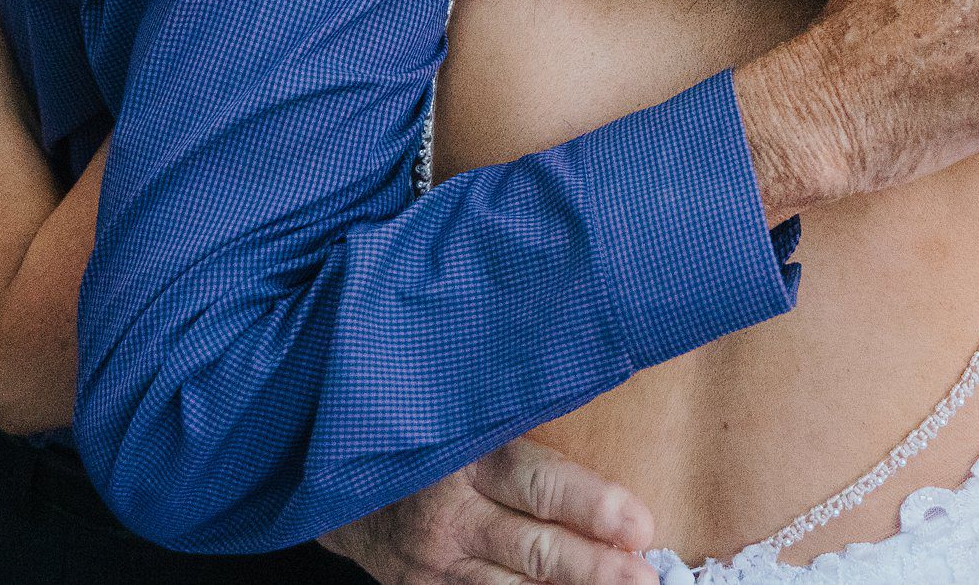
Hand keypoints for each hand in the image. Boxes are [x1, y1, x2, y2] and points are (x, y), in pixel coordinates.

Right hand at [320, 437, 659, 584]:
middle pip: (534, 547)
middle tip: (644, 578)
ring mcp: (434, 563)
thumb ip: (518, 421)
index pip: (537, 484)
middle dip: (594, 567)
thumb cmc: (423, 435)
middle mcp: (448, 514)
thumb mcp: (463, 415)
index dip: (591, 506)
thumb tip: (603, 410)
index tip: (639, 525)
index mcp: (466, 456)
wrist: (334, 478)